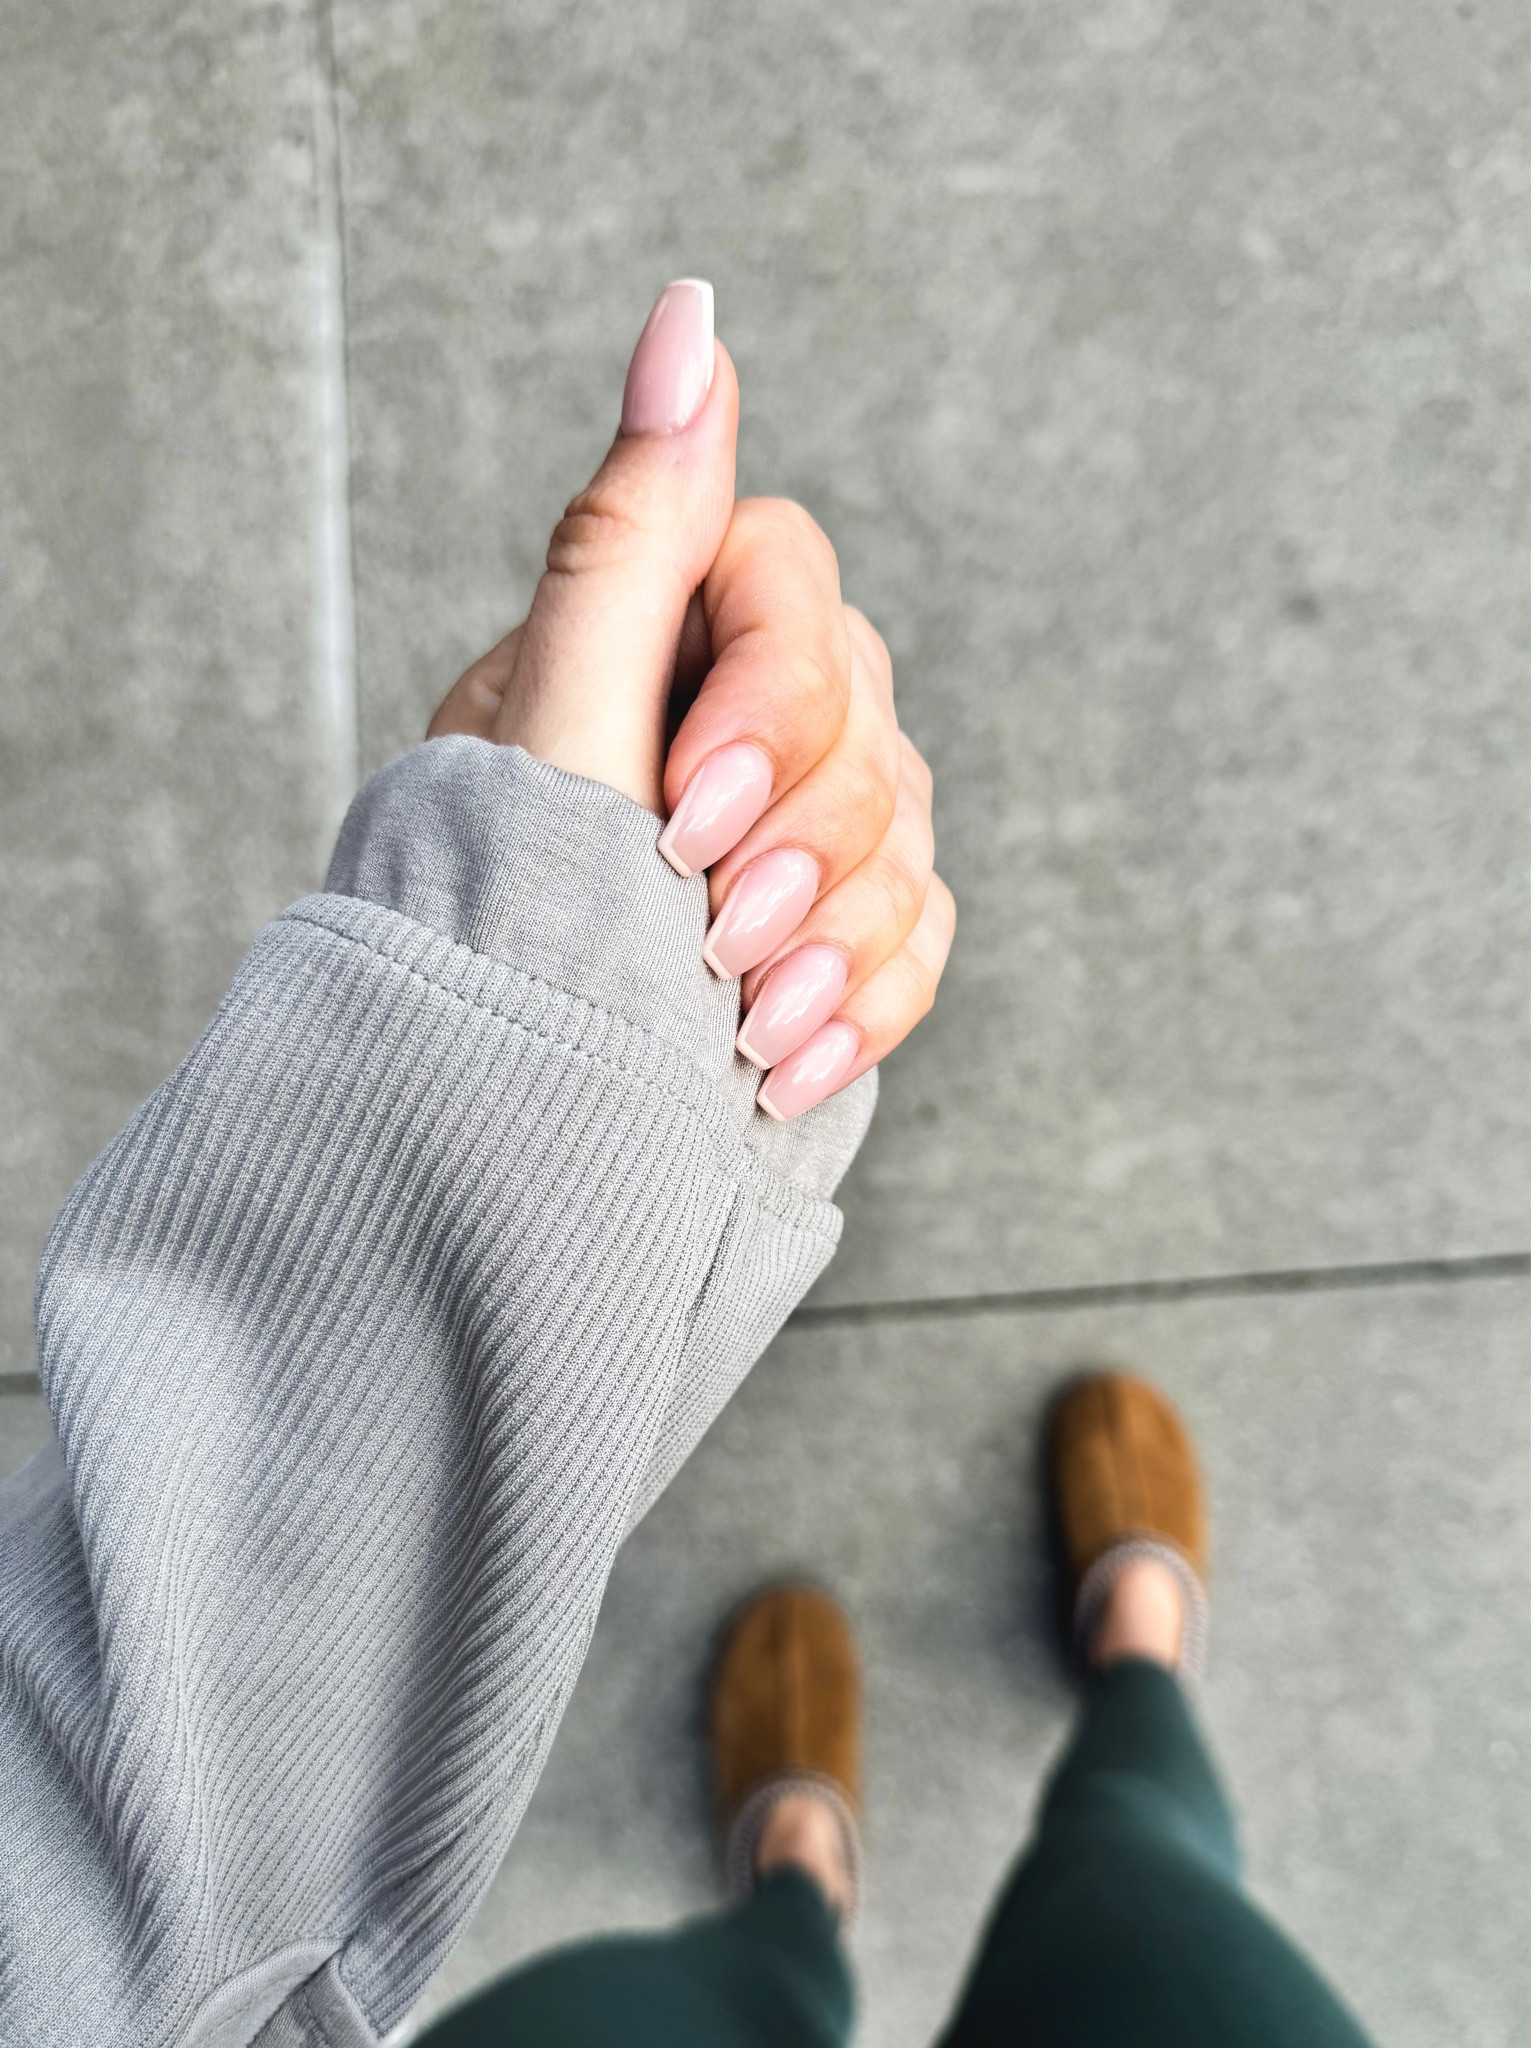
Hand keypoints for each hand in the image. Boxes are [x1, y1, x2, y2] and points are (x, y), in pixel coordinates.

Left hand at [428, 281, 954, 1118]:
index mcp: (661, 629)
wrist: (496, 1101)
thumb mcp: (556, 716)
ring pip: (906, 845)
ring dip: (831, 948)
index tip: (684, 820)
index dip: (767, 705)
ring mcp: (806, 821)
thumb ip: (634, 531)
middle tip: (709, 940)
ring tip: (738, 1027)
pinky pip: (918, 939)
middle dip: (797, 852)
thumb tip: (689, 312)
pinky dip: (863, 1006)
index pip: (788, 588)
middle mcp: (747, 707)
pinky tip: (784, 1063)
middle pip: (863, 730)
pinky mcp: (842, 927)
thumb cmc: (502, 910)